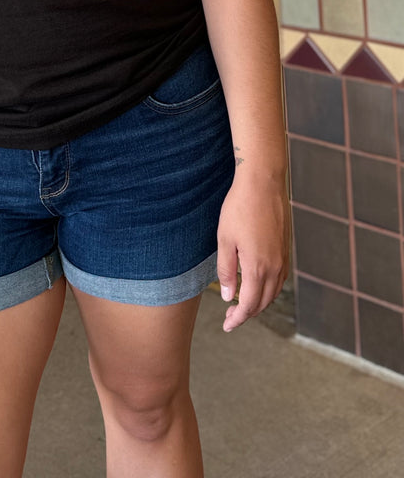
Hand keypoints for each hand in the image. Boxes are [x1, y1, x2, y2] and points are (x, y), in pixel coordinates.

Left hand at [216, 168, 289, 331]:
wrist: (263, 183)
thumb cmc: (239, 208)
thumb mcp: (224, 239)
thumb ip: (226, 271)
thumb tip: (229, 297)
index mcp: (257, 267)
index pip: (248, 305)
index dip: (237, 319)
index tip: (227, 326)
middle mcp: (274, 267)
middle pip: (262, 302)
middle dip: (247, 314)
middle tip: (230, 317)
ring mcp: (283, 258)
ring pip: (273, 292)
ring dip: (258, 303)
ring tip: (242, 303)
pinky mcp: (286, 249)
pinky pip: (280, 279)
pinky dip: (269, 289)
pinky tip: (257, 285)